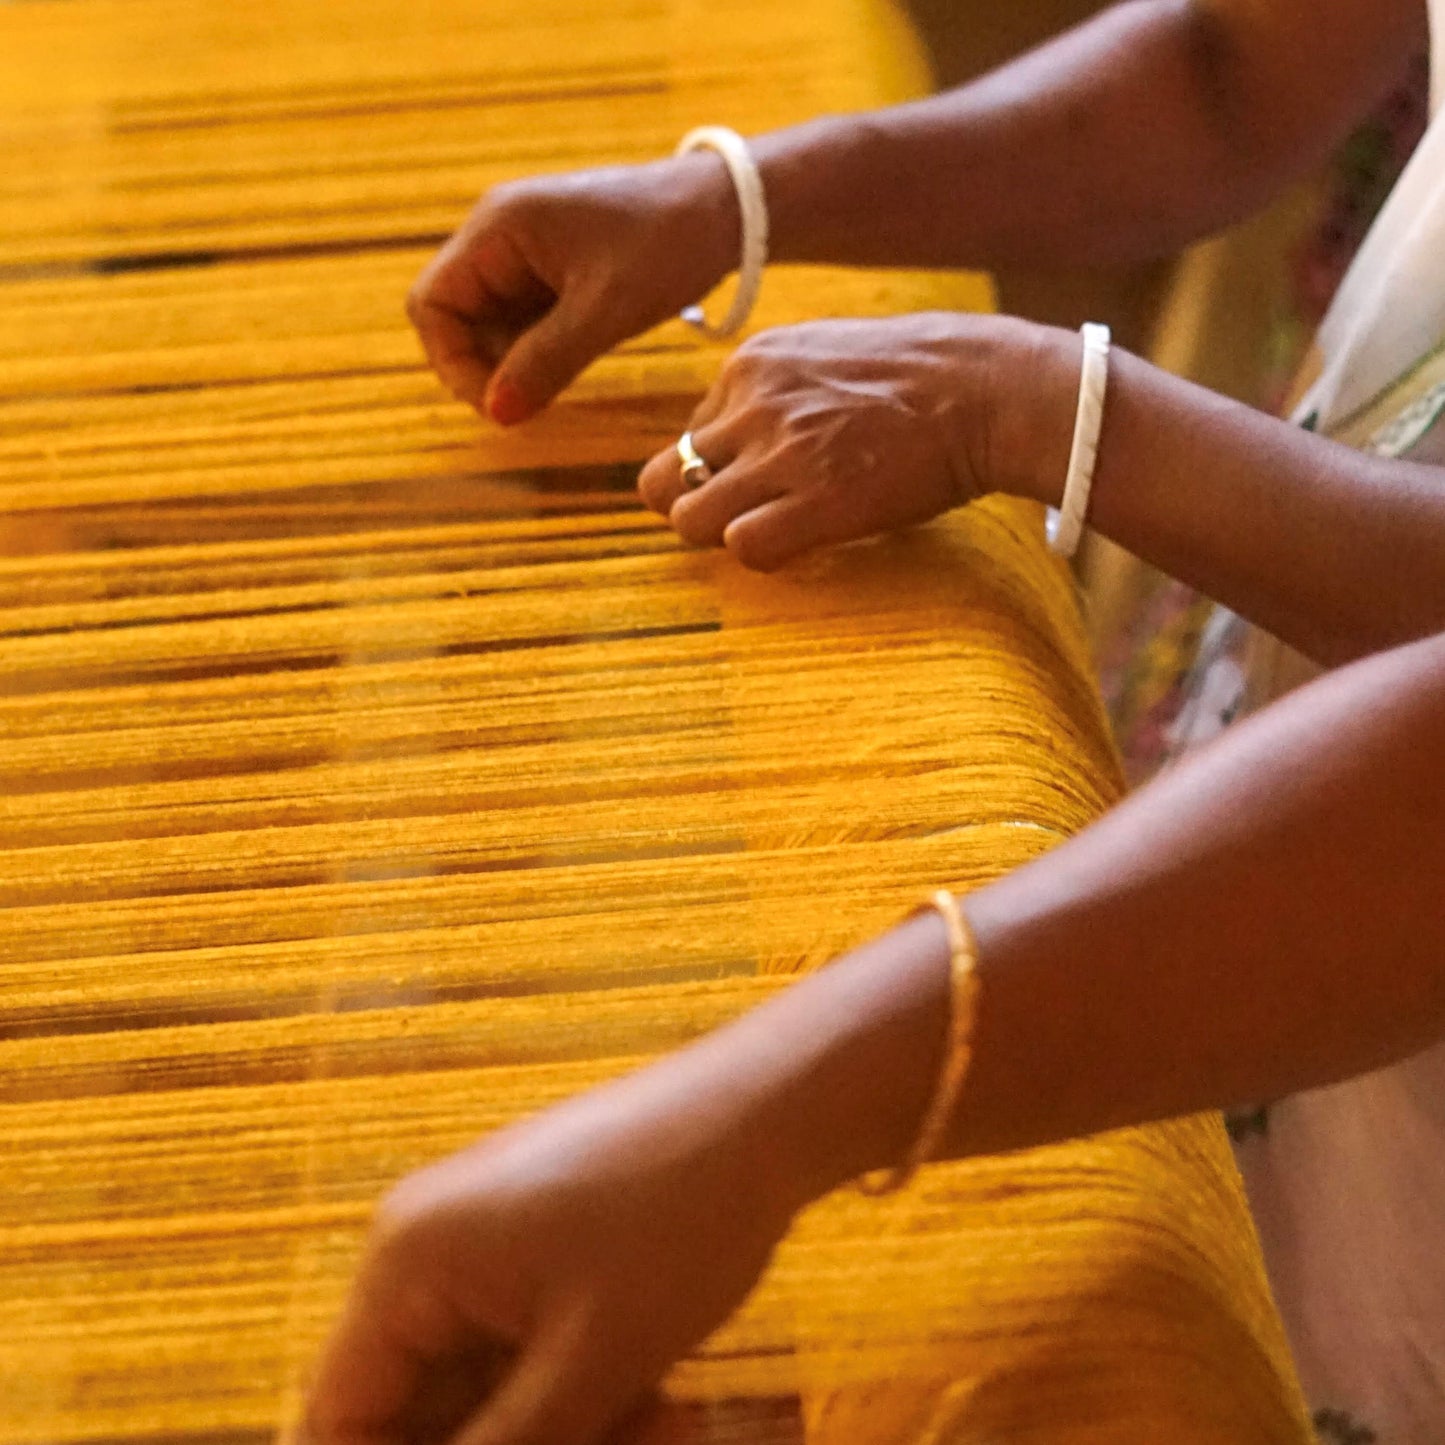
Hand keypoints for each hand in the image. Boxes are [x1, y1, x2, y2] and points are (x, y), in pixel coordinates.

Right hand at [298, 1047, 802, 1444]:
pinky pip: (526, 1346)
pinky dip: (579, 1390)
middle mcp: (426, 1247)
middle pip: (422, 1407)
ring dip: (562, 1431)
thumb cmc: (674, 1226)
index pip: (341, 1419)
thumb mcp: (584, 1368)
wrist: (766, 1111)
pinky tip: (661, 1403)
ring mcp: (484, 1239)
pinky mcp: (536, 1241)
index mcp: (405, 1263)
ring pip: (488, 1387)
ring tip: (662, 1427)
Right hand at [408, 156, 740, 424]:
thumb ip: (545, 362)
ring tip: (557, 384)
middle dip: (483, 367)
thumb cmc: (667, 244)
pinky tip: (571, 364)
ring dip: (512, 362)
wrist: (726, 210)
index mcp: (498, 228)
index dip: (452, 361)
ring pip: (489, 323)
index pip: (431, 304)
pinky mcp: (552, 269)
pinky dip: (536, 350)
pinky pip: (523, 319)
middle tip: (529, 404)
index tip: (497, 403)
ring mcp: (525, 252)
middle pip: (455, 317)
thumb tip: (495, 414)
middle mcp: (499, 234)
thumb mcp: (605, 311)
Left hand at [637, 313, 1017, 571]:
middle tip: (744, 515)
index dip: (722, 466)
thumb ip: (777, 387)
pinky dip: (762, 555)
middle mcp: (751, 403)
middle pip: (664, 478)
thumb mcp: (828, 351)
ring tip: (774, 531)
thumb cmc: (923, 376)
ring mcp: (781, 452)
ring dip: (721, 537)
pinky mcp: (816, 500)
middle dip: (693, 504)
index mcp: (750, 364)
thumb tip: (742, 430)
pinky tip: (800, 544)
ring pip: (688, 519)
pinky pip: (742, 547)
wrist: (988, 389)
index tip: (769, 475)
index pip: (691, 433)